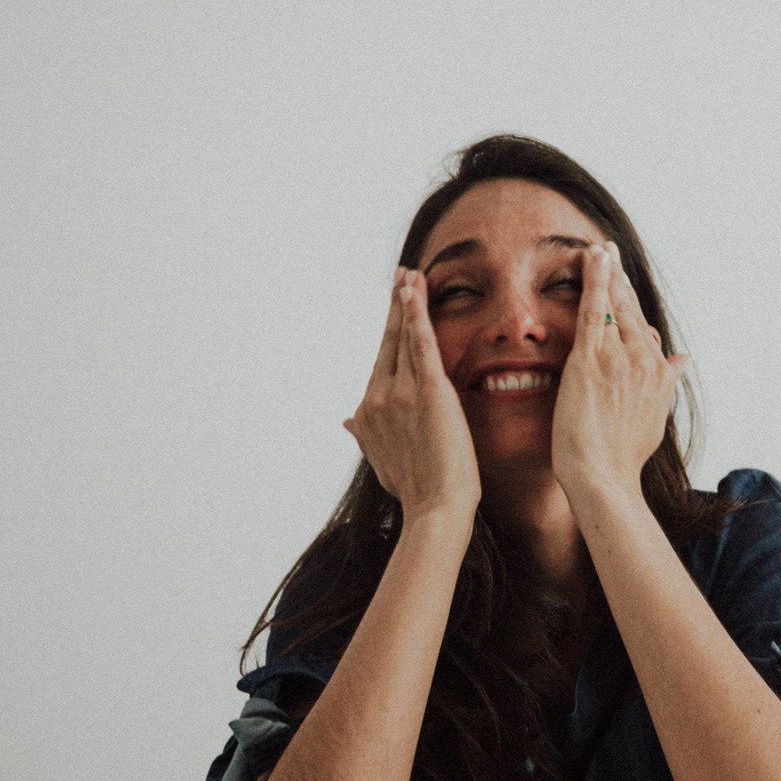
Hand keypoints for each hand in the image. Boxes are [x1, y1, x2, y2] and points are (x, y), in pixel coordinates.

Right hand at [343, 268, 481, 522]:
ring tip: (410, 273)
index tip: (395, 306)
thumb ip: (365, 436)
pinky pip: (419, 342)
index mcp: (369, 411)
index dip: (390, 331)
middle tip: (401, 274)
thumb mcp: (382, 461)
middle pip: (388, 341)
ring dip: (406, 300)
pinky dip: (416, 313)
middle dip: (396, 305)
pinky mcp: (427, 390)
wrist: (435, 508)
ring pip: (402, 336)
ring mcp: (399, 392)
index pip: (382, 361)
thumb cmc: (418, 491)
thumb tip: (345, 421)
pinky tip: (415, 289)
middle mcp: (377, 397)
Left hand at [551, 242, 691, 504]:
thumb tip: (681, 357)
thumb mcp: (654, 416)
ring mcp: (619, 358)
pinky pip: (593, 311)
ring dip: (606, 271)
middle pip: (630, 309)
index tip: (622, 281)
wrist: (604, 476)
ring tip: (598, 248)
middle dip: (620, 277)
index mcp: (658, 372)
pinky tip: (592, 259)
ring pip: (613, 305)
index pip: (642, 327)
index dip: (630, 301)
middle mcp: (644, 360)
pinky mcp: (592, 360)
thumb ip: (667, 382)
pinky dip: (595, 282)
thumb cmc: (621, 456)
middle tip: (609, 248)